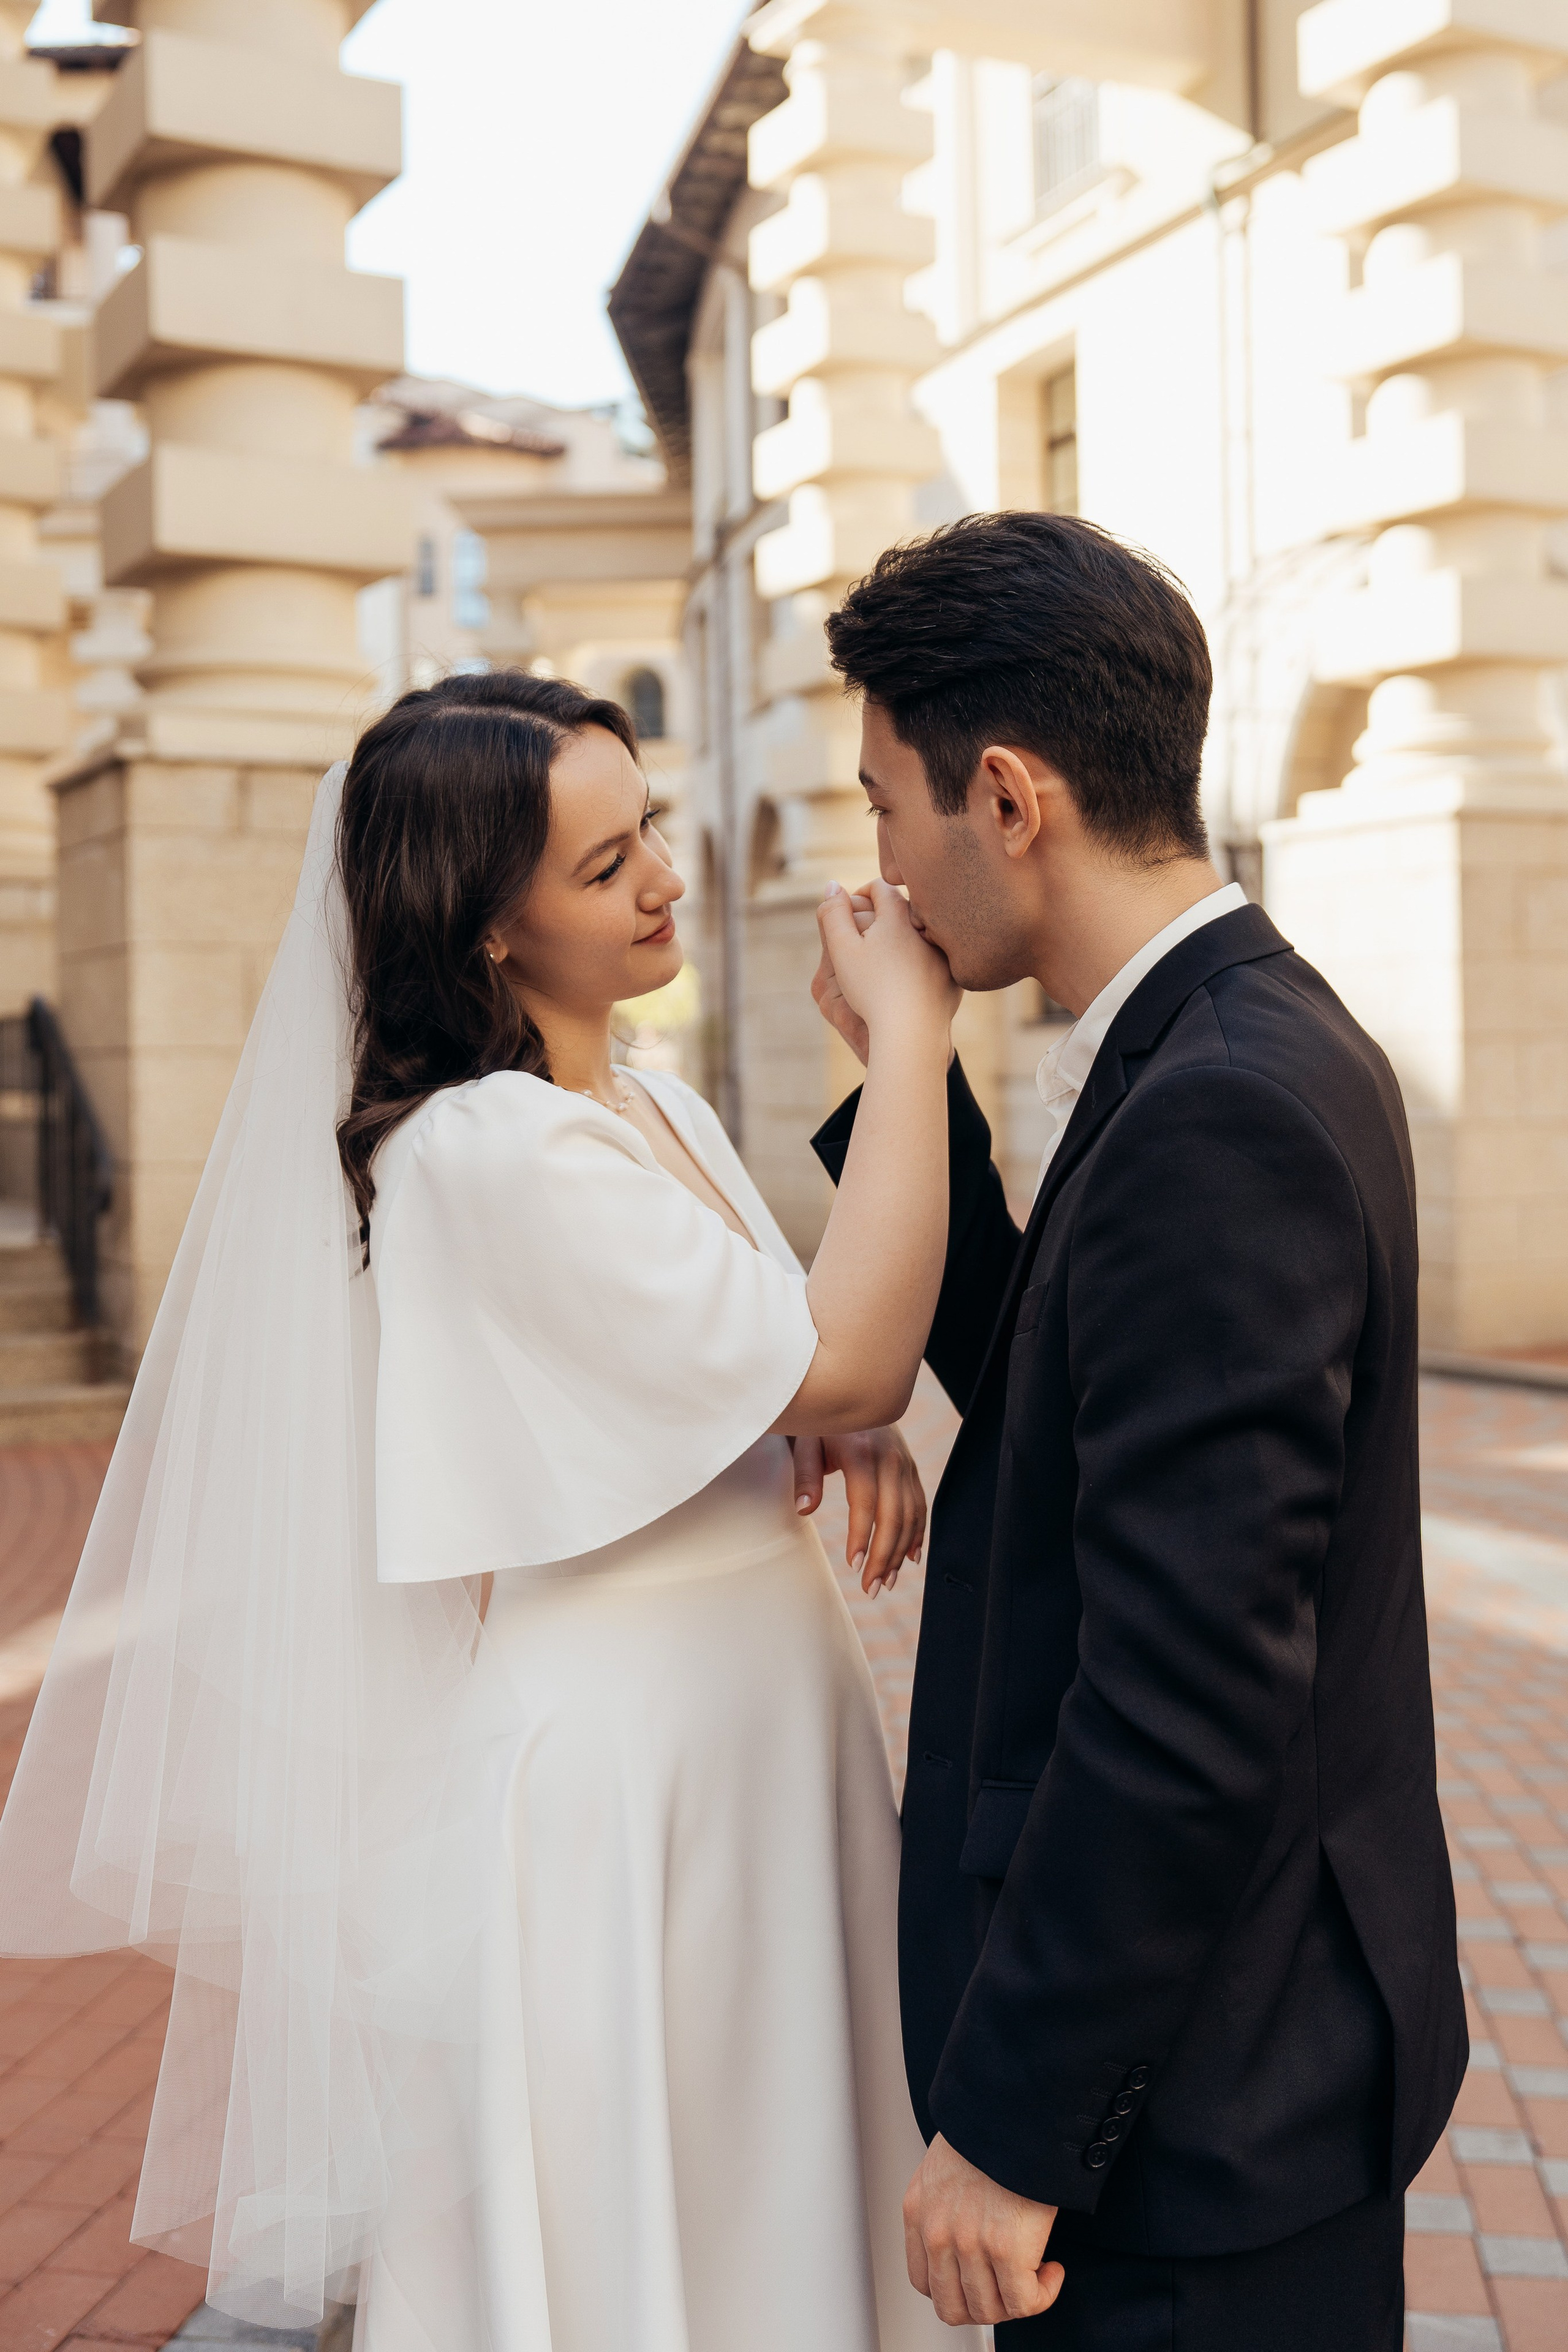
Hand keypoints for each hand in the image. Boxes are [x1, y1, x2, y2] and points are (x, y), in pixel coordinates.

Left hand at [790, 1426, 924, 1592]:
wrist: (852, 1390)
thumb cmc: (821, 1421)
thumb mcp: (806, 1440)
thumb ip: (806, 1475)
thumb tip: (804, 1510)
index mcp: (861, 1452)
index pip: (866, 1503)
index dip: (861, 1536)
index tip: (854, 1564)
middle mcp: (890, 1458)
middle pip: (893, 1515)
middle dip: (883, 1556)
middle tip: (870, 1587)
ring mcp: (905, 1462)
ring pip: (910, 1515)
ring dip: (900, 1552)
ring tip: (886, 1582)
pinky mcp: (910, 1467)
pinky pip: (919, 1504)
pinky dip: (918, 1533)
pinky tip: (910, 1557)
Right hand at [816, 879, 957, 1054]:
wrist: (911, 1034)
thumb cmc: (872, 990)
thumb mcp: (842, 950)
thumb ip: (833, 914)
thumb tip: (832, 885)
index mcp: (899, 915)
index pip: (880, 887)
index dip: (860, 895)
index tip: (850, 913)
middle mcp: (927, 928)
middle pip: (902, 910)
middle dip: (882, 917)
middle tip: (864, 937)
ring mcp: (944, 954)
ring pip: (920, 936)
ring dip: (904, 940)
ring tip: (884, 962)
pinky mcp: (953, 979)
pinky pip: (935, 962)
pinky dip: (920, 966)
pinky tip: (905, 984)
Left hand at [903, 2134, 1063, 2327]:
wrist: (1015, 2107)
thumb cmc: (991, 2129)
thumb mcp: (946, 2165)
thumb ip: (945, 2205)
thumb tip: (969, 2235)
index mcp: (918, 2211)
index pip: (924, 2283)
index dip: (957, 2291)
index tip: (980, 2281)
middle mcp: (937, 2232)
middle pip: (953, 2307)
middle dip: (985, 2305)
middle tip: (1008, 2287)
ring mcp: (968, 2245)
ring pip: (989, 2310)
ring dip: (1015, 2301)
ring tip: (1034, 2275)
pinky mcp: (1005, 2251)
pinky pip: (1024, 2303)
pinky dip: (1043, 2295)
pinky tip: (1052, 2270)